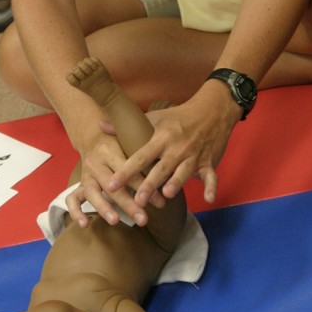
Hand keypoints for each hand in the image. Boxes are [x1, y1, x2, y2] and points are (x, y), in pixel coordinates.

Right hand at [68, 122, 163, 227]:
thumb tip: (167, 177)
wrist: (93, 135)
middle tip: (143, 219)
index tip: (160, 201)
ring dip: (104, 208)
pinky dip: (76, 212)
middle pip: (112, 185)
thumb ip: (144, 157)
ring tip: (116, 221)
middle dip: (129, 203)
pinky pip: (72, 198)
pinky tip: (85, 225)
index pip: (128, 171)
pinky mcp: (80, 183)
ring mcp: (86, 174)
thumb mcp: (131, 142)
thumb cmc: (120, 141)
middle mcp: (96, 162)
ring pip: (92, 192)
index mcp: (110, 150)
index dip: (144, 186)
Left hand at [107, 87, 238, 206]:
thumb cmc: (178, 116)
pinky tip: (209, 198)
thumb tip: (99, 125)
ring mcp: (194, 156)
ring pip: (184, 172)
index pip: (140, 156)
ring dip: (176, 183)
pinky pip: (211, 176)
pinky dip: (211, 187)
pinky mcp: (209, 162)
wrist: (212, 110)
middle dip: (150, 184)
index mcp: (161, 138)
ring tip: (167, 195)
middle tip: (137, 200)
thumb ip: (126, 127)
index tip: (112, 184)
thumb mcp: (154, 117)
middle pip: (161, 168)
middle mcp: (176, 148)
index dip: (125, 171)